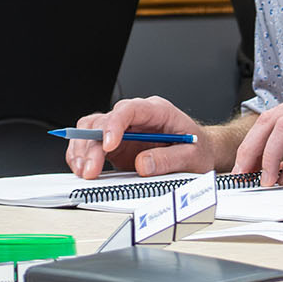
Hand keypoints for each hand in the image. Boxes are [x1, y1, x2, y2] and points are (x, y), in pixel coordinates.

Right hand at [64, 96, 211, 178]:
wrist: (200, 152)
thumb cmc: (198, 148)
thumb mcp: (192, 156)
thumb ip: (169, 160)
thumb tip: (143, 165)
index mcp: (156, 111)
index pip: (129, 109)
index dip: (115, 125)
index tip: (109, 145)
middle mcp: (136, 118)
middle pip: (104, 121)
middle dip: (93, 145)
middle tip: (91, 170)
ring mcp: (123, 131)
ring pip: (91, 130)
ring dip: (83, 150)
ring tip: (84, 172)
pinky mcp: (116, 146)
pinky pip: (91, 144)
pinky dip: (82, 155)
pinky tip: (82, 169)